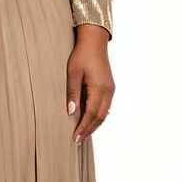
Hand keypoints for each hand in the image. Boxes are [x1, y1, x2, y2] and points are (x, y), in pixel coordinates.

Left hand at [66, 24, 113, 142]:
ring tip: (83, 133)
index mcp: (99, 88)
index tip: (75, 137)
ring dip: (94, 124)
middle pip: (100, 117)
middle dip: (89, 129)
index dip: (84, 127)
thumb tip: (71, 112)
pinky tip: (90, 120)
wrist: (94, 41)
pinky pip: (105, 106)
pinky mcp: (109, 87)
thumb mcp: (72, 73)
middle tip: (77, 140)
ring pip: (104, 113)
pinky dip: (98, 116)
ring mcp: (110, 89)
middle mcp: (108, 91)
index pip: (92, 114)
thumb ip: (72, 93)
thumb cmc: (81, 55)